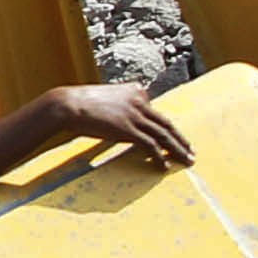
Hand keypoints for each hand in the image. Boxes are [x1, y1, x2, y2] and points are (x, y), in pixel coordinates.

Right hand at [37, 83, 196, 167]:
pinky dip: (160, 157)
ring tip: (187, 161)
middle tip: (190, 150)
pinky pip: (150, 146)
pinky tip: (164, 166)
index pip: (154, 110)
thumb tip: (115, 121)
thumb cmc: (78, 104)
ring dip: (177, 150)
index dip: (165, 126)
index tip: (173, 136)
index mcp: (134, 90)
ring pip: (164, 135)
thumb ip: (115, 106)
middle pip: (166, 123)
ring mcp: (135, 115)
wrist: (66, 105)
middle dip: (180, 139)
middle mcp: (139, 100)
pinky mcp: (129, 129)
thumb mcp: (102, 99)